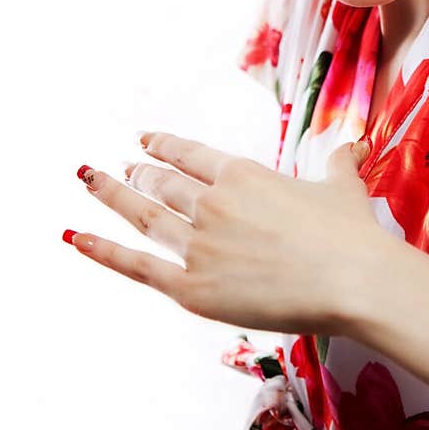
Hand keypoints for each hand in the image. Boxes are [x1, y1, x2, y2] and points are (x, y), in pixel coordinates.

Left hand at [67, 132, 382, 333]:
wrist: (353, 279)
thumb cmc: (352, 234)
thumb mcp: (343, 187)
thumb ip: (339, 163)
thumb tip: (354, 144)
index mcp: (242, 175)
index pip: (189, 154)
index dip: (162, 146)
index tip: (144, 141)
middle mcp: (211, 204)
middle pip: (162, 183)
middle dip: (139, 174)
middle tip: (123, 170)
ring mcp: (198, 245)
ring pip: (144, 216)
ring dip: (115, 196)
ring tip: (93, 182)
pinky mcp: (192, 288)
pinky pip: (136, 266)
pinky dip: (102, 249)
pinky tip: (75, 235)